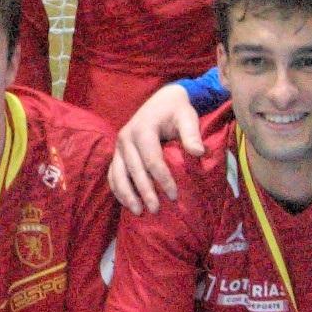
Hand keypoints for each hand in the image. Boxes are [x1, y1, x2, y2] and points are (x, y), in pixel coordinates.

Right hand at [109, 90, 202, 212]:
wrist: (163, 100)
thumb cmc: (177, 110)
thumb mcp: (187, 117)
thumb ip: (191, 134)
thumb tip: (198, 153)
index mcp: (143, 129)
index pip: (152, 159)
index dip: (162, 179)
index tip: (174, 195)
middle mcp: (126, 137)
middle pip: (134, 170)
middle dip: (145, 191)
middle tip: (156, 210)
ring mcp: (119, 146)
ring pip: (118, 174)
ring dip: (127, 194)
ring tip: (139, 212)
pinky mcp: (117, 152)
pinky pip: (113, 173)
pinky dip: (118, 189)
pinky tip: (127, 203)